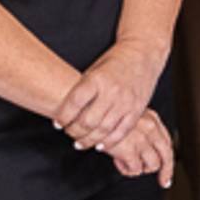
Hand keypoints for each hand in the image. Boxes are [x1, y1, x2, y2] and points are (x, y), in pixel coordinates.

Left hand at [50, 35, 166, 147]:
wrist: (142, 53)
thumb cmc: (114, 62)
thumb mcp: (93, 71)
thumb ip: (83, 91)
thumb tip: (66, 114)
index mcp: (96, 79)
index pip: (74, 103)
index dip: (63, 117)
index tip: (57, 123)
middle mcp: (111, 92)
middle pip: (87, 121)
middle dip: (74, 131)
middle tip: (68, 133)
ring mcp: (125, 102)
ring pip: (103, 130)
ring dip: (88, 140)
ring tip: (80, 142)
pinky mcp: (137, 110)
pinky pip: (121, 131)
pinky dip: (109, 142)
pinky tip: (99, 145)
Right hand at [101, 109, 176, 186]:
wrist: (89, 114)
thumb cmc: (106, 116)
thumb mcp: (130, 118)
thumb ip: (142, 130)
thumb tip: (150, 153)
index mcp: (152, 118)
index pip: (167, 142)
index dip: (168, 159)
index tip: (166, 171)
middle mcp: (150, 128)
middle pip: (166, 155)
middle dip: (166, 172)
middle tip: (163, 182)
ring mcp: (141, 139)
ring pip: (152, 165)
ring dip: (139, 168)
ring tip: (125, 161)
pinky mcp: (129, 150)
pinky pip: (135, 170)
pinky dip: (127, 170)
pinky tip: (117, 162)